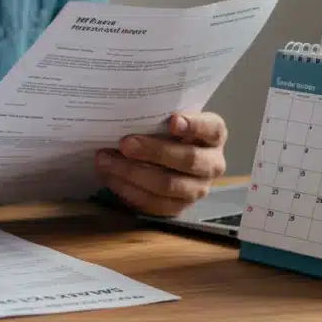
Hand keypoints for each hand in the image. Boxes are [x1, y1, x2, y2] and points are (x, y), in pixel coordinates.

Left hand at [95, 111, 227, 216]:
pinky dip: (129, 191)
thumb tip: (127, 113)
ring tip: (106, 161)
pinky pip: (155, 204)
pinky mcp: (179, 208)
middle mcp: (212, 164)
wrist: (165, 156)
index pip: (211, 129)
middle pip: (188, 160)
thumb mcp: (167, 117)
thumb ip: (159, 115)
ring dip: (133, 173)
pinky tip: (112, 178)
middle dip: (153, 152)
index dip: (193, 126)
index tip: (172, 121)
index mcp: (214, 135)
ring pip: (168, 186)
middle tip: (125, 144)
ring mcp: (198, 189)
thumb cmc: (164, 130)